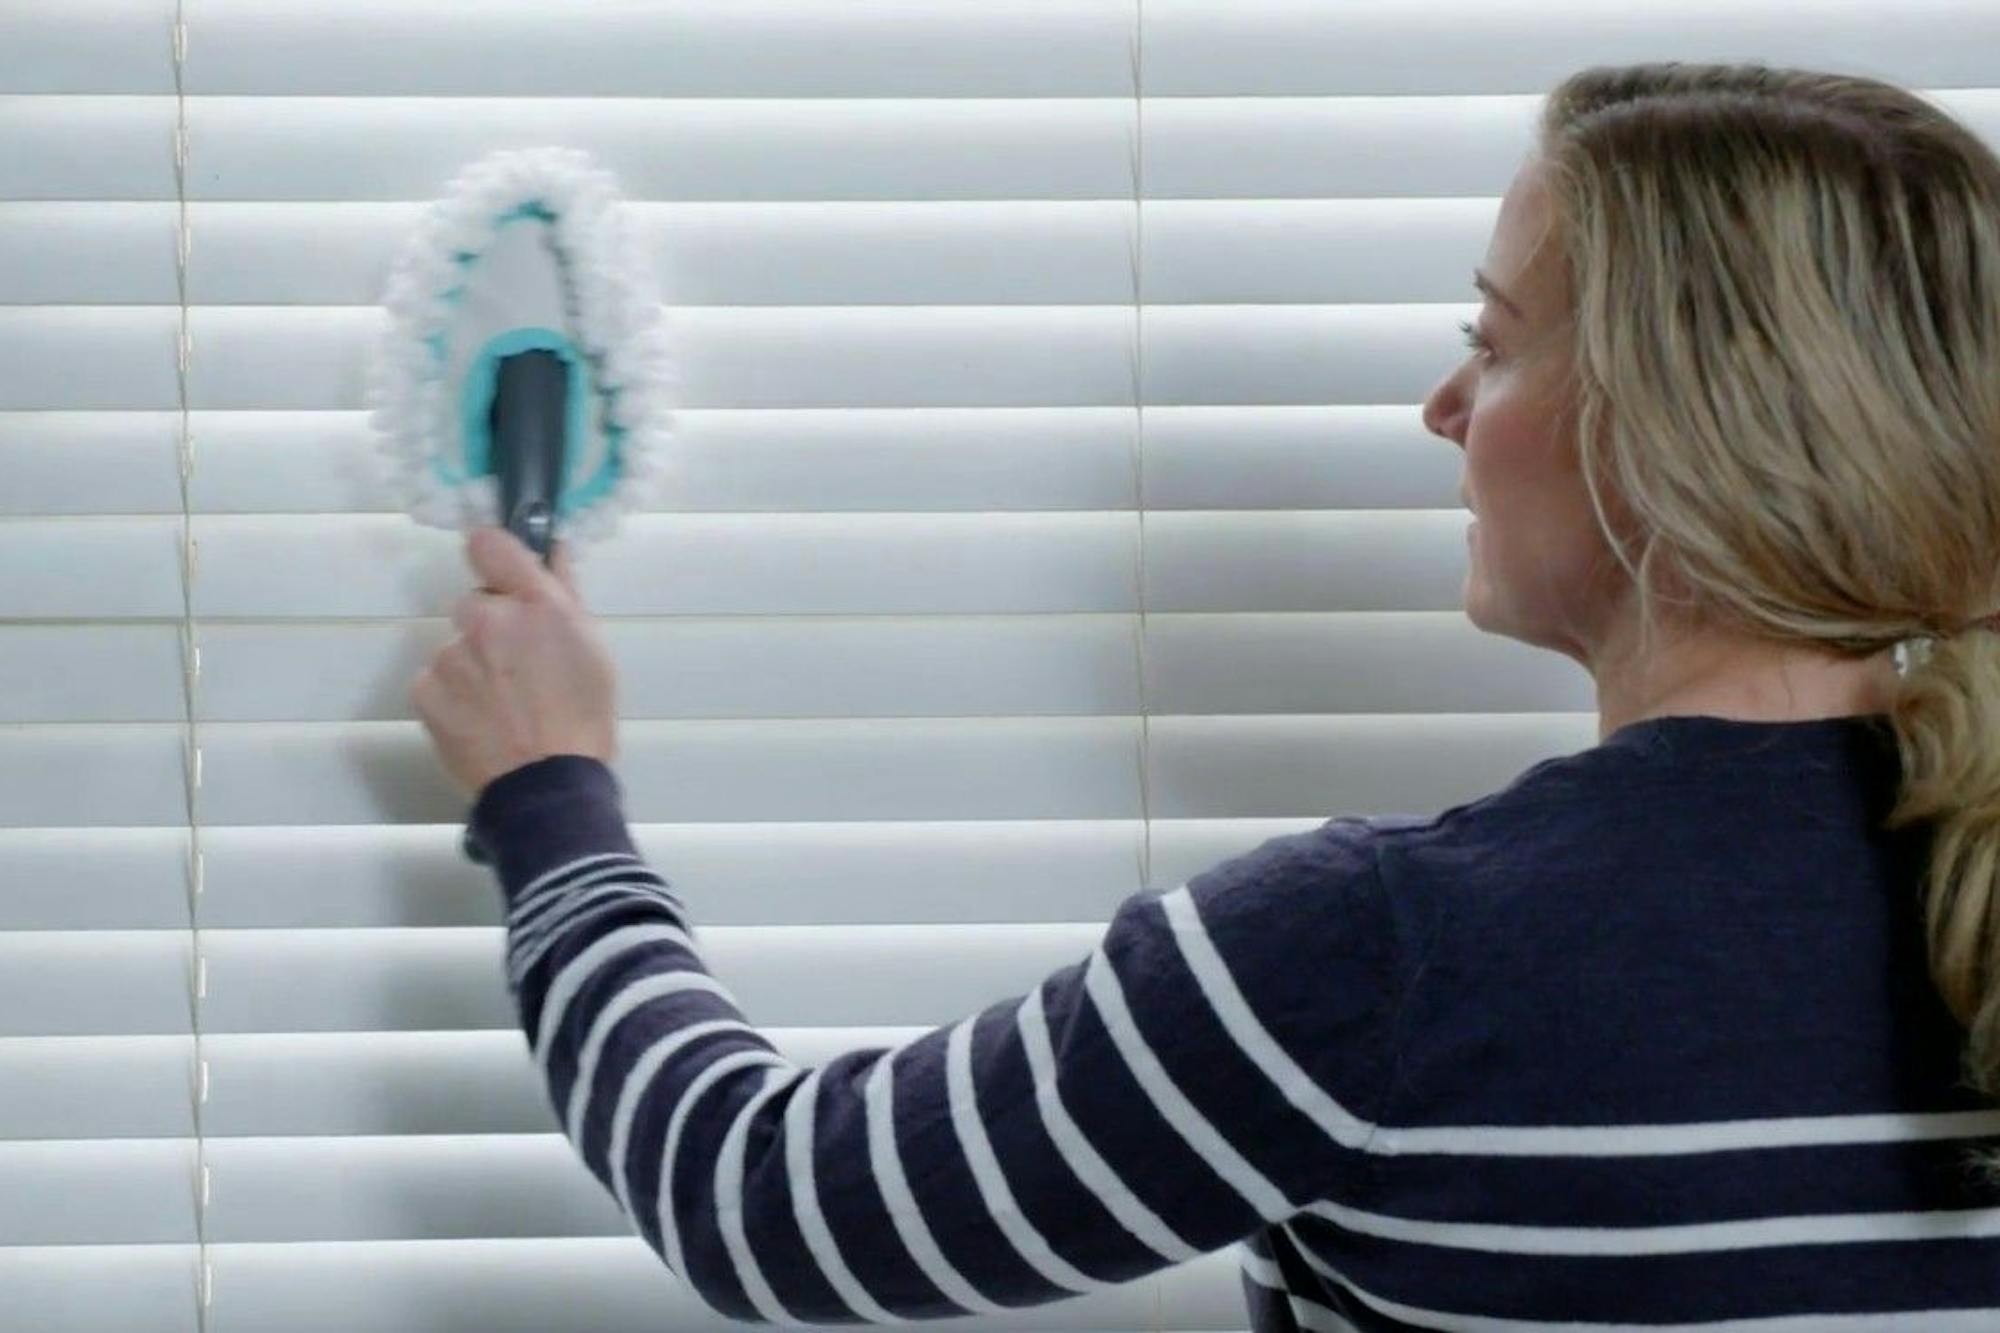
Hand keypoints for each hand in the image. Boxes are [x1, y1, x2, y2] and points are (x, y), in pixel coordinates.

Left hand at [410, 526, 618, 797]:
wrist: (546, 786)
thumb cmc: (584, 719)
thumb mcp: (593, 651)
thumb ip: (566, 594)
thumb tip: (554, 550)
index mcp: (534, 603)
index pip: (490, 542)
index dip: (495, 555)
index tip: (505, 576)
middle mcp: (486, 619)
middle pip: (476, 603)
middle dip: (492, 625)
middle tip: (517, 666)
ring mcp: (450, 655)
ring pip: (457, 646)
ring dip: (474, 665)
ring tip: (502, 706)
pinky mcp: (425, 690)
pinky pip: (437, 679)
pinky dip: (454, 695)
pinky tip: (479, 721)